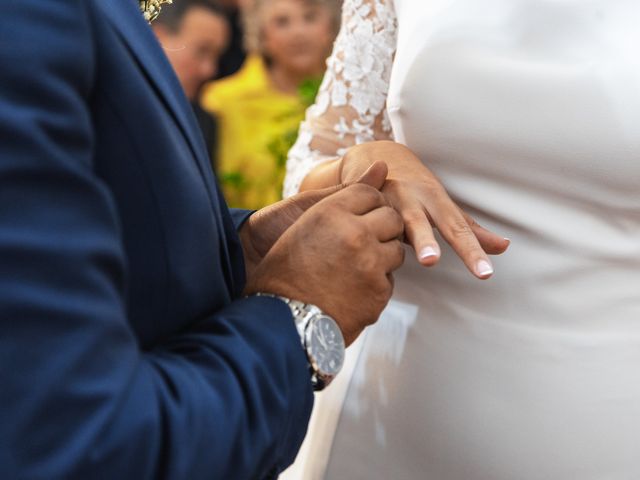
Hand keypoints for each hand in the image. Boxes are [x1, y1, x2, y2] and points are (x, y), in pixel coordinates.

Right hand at [244, 162, 404, 345]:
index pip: (369, 192)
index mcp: (331, 213)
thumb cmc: (284, 269)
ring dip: (382, 257)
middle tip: (364, 243)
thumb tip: (383, 164)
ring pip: (396, 250)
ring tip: (354, 269)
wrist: (280, 320)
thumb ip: (346, 194)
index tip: (362, 217)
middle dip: (383, 228)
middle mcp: (355, 233)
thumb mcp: (306, 225)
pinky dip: (375, 285)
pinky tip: (352, 291)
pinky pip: (389, 281)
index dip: (369, 205)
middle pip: (391, 217)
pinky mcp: (378, 292)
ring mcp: (370, 263)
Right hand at [337, 141, 509, 278]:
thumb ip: (468, 229)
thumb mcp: (442, 206)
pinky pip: (361, 221)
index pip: (456, 229)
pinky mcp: (357, 202)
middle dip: (426, 241)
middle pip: (420, 223)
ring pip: (389, 219)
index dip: (470, 252)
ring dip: (392, 233)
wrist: (375, 157)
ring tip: (408, 254)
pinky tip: (359, 246)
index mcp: (434, 200)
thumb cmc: (414, 189)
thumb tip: (504, 247)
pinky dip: (361, 231)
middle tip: (431, 261)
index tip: (485, 274)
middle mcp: (410, 198)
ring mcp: (382, 200)